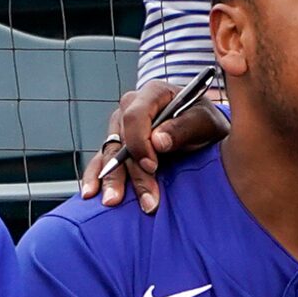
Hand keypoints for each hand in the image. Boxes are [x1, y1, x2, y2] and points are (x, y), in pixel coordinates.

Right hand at [81, 80, 229, 209]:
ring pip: (110, 153)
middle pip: (121, 139)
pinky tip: (91, 193)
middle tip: (143, 199)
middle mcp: (132, 107)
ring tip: (113, 202)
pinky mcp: (118, 145)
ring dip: (111, 179)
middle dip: (129, 171)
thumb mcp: (205, 123)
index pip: (135, 115)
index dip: (140, 142)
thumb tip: (158, 141)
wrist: (206, 135)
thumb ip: (184, 128)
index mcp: (153, 94)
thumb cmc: (206, 124)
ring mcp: (121, 126)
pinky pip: (101, 160)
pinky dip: (96, 177)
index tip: (153, 166)